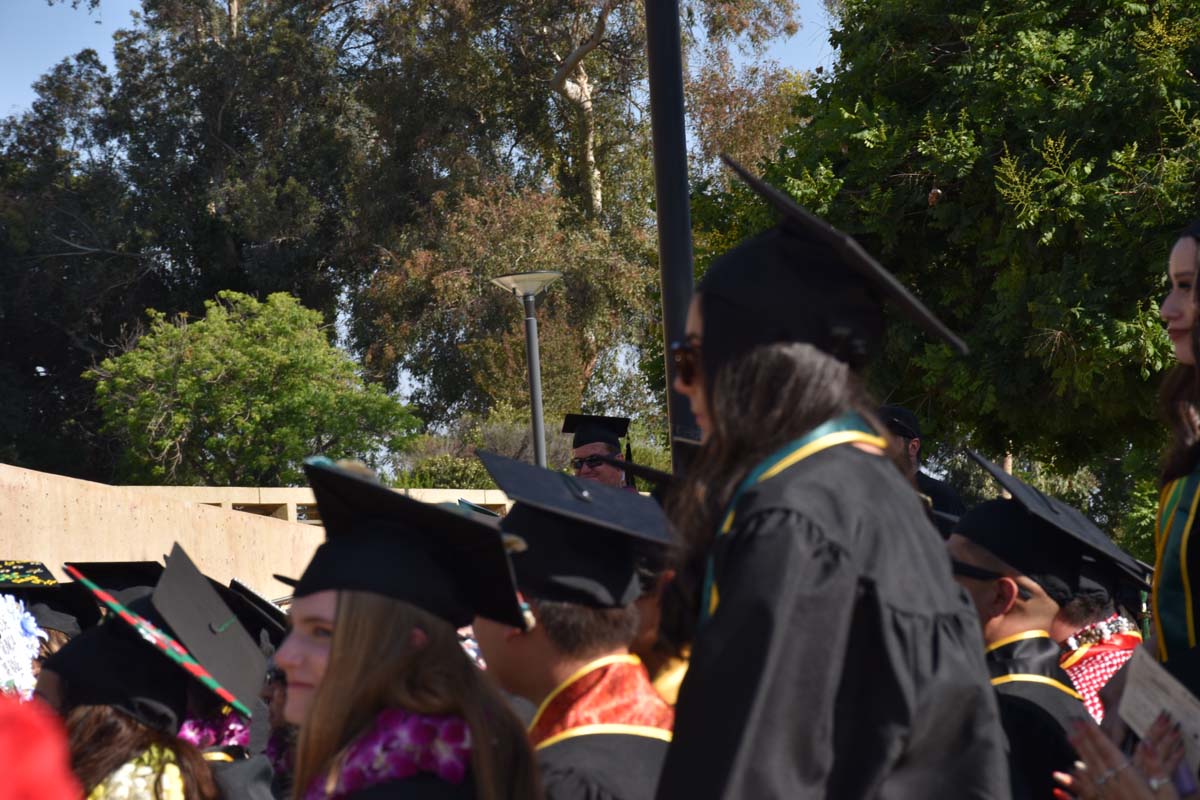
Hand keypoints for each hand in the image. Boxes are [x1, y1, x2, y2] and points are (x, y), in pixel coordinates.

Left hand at [1052, 716, 1180, 799]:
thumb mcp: (1168, 792)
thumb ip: (1156, 767)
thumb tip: (1147, 742)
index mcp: (1131, 781)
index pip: (1110, 753)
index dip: (1096, 736)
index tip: (1085, 722)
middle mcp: (1115, 788)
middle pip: (1096, 760)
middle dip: (1084, 741)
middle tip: (1072, 725)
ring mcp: (1107, 799)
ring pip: (1089, 775)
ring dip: (1079, 756)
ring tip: (1069, 740)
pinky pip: (1087, 797)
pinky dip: (1074, 789)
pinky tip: (1062, 784)